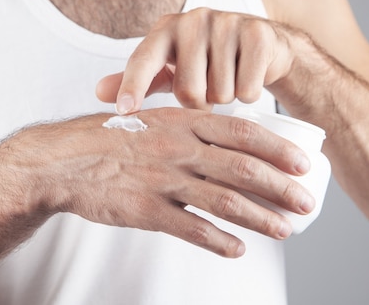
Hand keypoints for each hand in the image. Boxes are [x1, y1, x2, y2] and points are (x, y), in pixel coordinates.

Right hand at [26, 108, 313, 256]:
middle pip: (242, 169)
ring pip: (224, 202)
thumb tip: (225, 138)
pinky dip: (219, 241)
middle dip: (280, 188)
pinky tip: (237, 249)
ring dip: (259, 218)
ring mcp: (162, 180)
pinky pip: (191, 229)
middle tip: (305, 202)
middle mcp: (177, 149)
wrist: (63, 161)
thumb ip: (187, 126)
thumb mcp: (151, 119)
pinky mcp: (146, 210)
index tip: (303, 163)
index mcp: (182, 122)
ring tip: (283, 230)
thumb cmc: (109, 137)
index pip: (242, 132)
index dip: (277, 149)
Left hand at [96, 8, 309, 113]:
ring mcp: (227, 23)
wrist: (261, 46)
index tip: (124, 110)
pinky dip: (248, 94)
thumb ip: (137, 80)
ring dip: (225, 98)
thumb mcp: (169, 69)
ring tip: (228, 79)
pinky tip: (247, 76)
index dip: (132, 86)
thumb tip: (98, 93)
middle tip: (206, 90)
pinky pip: (247, 89)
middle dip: (199, 104)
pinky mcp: (257, 34)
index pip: (143, 60)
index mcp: (166, 29)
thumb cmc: (206, 61)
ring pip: (221, 93)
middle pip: (188, 92)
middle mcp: (193, 20)